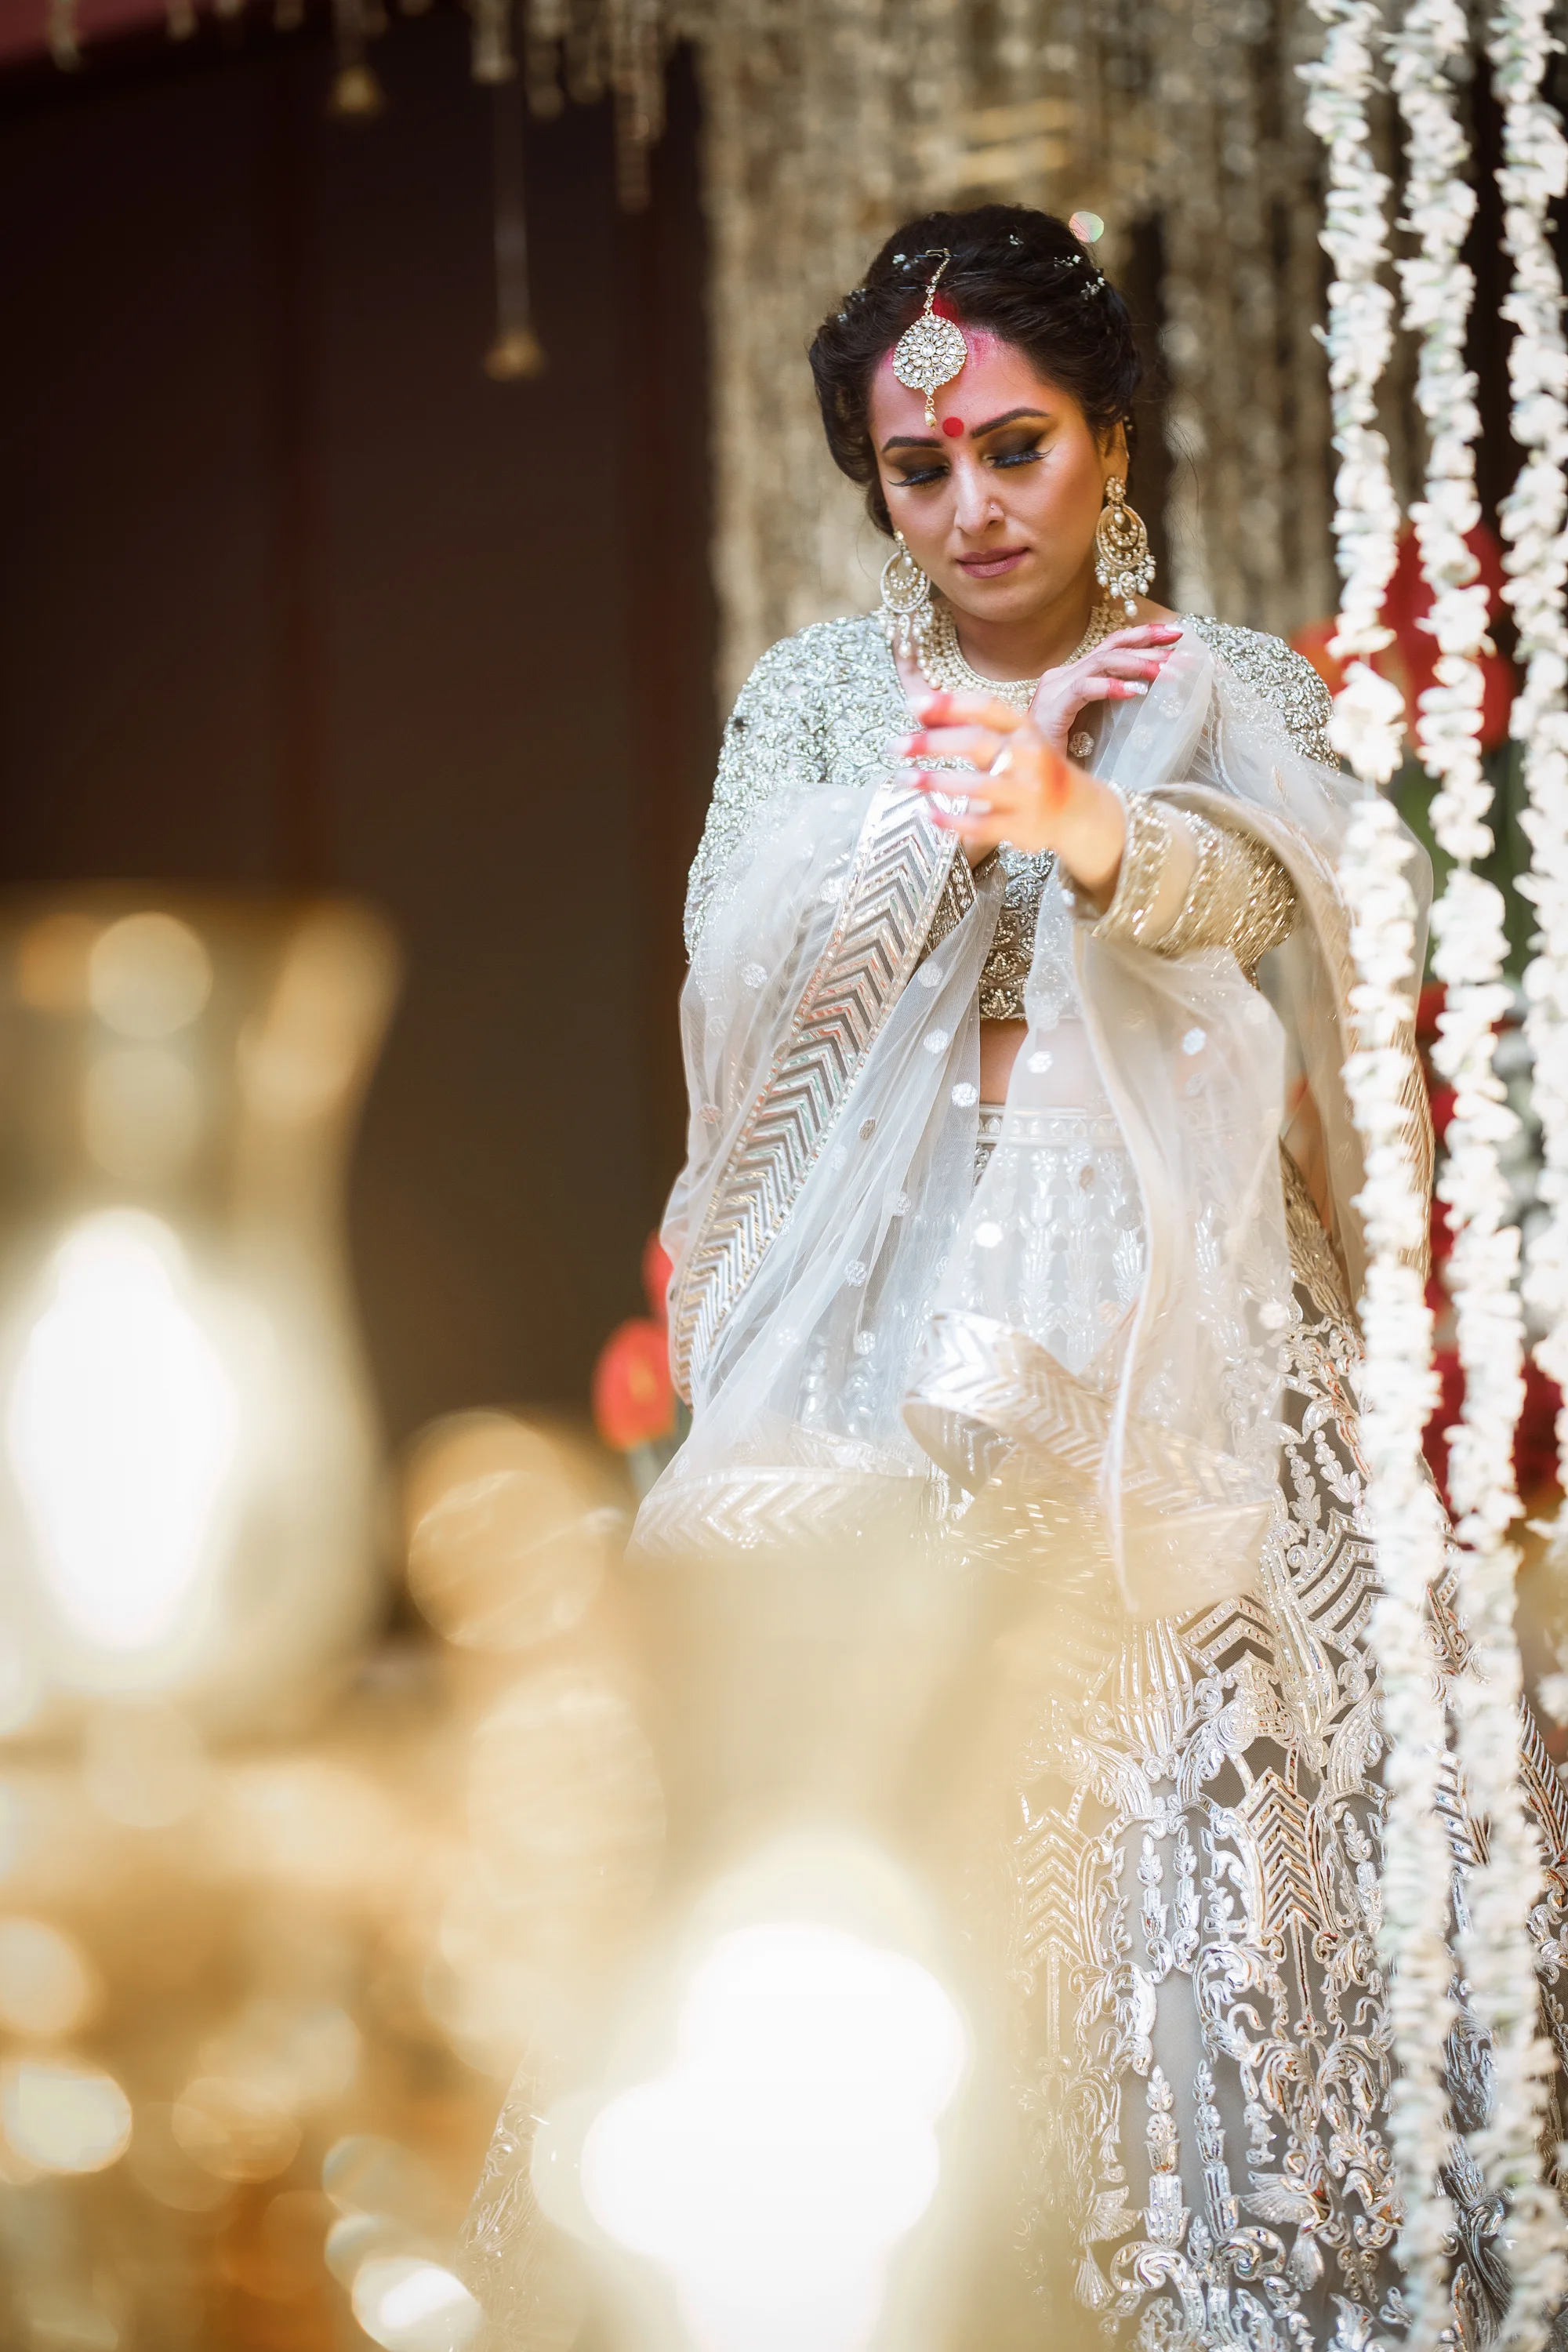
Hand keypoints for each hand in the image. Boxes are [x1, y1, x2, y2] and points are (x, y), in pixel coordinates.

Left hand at [894, 691, 1126, 902]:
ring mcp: (1028, 795)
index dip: (950, 704)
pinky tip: (927, 812)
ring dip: (935, 782)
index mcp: (1026, 729)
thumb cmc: (1031, 768)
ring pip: (977, 786)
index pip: (987, 708)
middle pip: (977, 743)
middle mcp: (1030, 758)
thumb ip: (971, 726)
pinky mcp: (1022, 827)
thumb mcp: (1011, 739)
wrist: (1076, 810)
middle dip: (932, 743)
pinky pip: (980, 825)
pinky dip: (950, 820)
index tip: (914, 704)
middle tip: (896, 746)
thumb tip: (918, 710)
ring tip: (903, 778)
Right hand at [1026, 621, 1182, 756]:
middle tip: (1179, 640)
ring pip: (1101, 662)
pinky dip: (1110, 687)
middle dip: (1147, 642)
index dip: (1142, 637)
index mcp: (1071, 679)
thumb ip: (1112, 709)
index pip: (1111, 647)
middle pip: (1110, 647)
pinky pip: (1084, 689)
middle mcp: (1062, 676)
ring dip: (1137, 664)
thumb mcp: (1093, 728)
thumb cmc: (1060, 759)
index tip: (1175, 634)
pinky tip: (1135, 692)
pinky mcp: (1051, 707)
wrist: (1024, 776)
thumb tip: (1147, 697)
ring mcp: (1054, 689)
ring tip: (1165, 671)